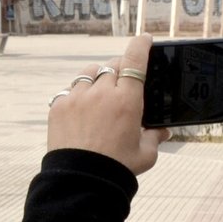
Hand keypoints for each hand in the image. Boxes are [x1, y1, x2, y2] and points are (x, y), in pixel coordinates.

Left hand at [47, 33, 167, 175]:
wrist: (81, 182)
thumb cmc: (116, 169)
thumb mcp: (145, 154)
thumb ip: (155, 138)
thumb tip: (163, 132)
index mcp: (127, 100)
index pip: (135, 60)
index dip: (141, 45)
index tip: (144, 39)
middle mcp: (101, 92)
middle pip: (113, 65)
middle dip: (121, 69)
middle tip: (124, 82)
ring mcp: (77, 97)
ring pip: (90, 73)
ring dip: (98, 77)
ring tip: (101, 93)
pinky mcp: (59, 106)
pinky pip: (70, 90)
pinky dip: (78, 94)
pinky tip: (83, 109)